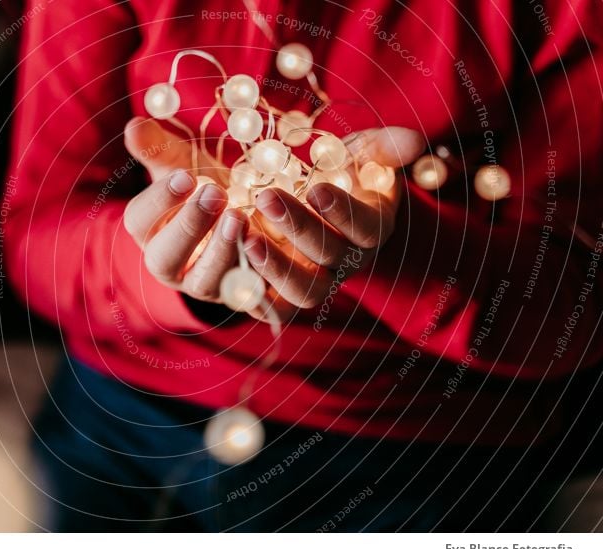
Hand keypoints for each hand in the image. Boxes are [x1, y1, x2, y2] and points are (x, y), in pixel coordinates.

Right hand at [122, 116, 246, 302]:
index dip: (158, 201)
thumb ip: (161, 148)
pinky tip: (277, 243)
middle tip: (215, 193)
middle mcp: (175, 268)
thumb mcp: (186, 165)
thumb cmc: (212, 190)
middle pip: (165, 259)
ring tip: (242, 217)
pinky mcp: (249, 298)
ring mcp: (210, 288)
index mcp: (152, 233)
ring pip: (208, 283)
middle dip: (188, 227)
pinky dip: (264, 274)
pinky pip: (253, 298)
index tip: (184, 176)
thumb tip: (135, 125)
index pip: (139, 222)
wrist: (253, 223)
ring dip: (224, 252)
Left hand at [244, 127, 424, 319]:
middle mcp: (346, 262)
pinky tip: (231, 267)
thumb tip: (414, 141)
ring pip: (304, 292)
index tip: (317, 189)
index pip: (366, 227)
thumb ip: (384, 147)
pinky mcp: (282, 296)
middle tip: (266, 196)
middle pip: (330, 256)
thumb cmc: (338, 172)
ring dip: (275, 267)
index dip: (344, 212)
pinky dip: (253, 295)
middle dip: (299, 227)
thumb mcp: (360, 152)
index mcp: (372, 227)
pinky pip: (273, 309)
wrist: (309, 203)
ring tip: (245, 235)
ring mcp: (315, 281)